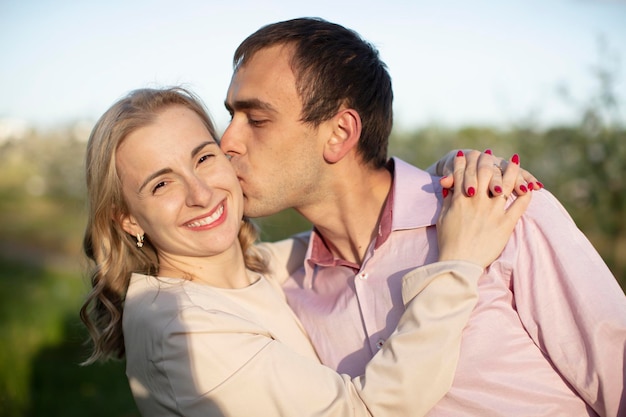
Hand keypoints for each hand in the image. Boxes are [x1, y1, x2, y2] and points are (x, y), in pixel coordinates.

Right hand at [436, 151, 531, 267]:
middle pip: (484, 171)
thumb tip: (450, 185)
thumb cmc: (448, 241)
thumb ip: (448, 199)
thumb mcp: (443, 217)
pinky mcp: (506, 224)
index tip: (465, 154)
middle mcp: (477, 201)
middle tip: (490, 154)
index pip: (461, 173)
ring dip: (511, 170)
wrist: (459, 263)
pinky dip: (526, 194)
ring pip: (506, 184)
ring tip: (514, 160)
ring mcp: (493, 211)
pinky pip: (520, 205)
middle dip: (486, 160)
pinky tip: (529, 187)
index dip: (463, 161)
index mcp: (459, 199)